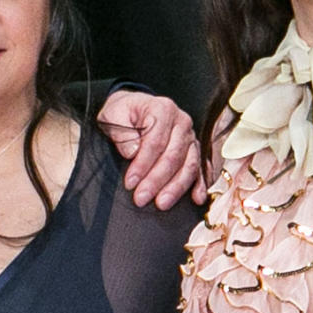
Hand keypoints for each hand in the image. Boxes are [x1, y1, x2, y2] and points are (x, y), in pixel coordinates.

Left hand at [98, 89, 205, 208]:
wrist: (134, 108)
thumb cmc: (123, 113)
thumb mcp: (112, 115)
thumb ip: (121, 132)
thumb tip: (132, 152)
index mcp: (163, 109)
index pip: (155, 142)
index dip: (142, 165)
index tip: (130, 183)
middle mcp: (182, 122)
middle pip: (173, 156)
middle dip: (157, 180)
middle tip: (141, 198)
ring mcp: (190, 136)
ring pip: (189, 164)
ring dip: (176, 187)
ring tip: (162, 204)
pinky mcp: (194, 149)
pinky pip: (200, 168)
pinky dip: (200, 184)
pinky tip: (197, 198)